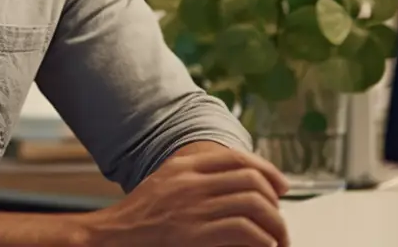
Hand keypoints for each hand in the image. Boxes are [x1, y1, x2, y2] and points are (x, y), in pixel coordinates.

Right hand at [80, 146, 290, 246]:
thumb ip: (194, 173)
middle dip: (275, 201)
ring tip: (278, 238)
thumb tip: (235, 178)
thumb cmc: (140, 215)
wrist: (114, 236)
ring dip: (275, 224)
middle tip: (280, 218)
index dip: (268, 170)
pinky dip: (261, 238)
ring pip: (253, 205)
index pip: (238, 159)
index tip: (282, 186)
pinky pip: (243, 230)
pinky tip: (264, 245)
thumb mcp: (165, 180)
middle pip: (251, 180)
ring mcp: (193, 208)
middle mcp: (191, 182)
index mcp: (185, 166)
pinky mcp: (194, 235)